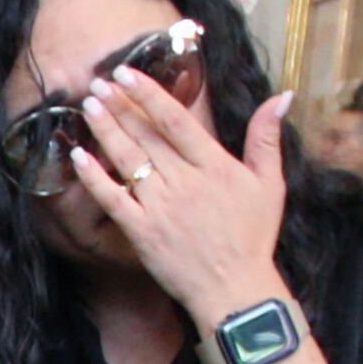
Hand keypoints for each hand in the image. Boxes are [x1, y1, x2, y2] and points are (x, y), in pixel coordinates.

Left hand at [72, 72, 290, 330]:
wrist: (234, 289)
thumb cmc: (252, 237)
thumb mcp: (270, 184)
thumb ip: (267, 137)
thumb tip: (284, 96)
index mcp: (214, 165)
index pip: (175, 120)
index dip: (148, 94)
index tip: (128, 74)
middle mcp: (184, 182)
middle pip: (146, 135)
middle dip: (121, 106)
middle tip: (99, 82)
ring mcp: (161, 207)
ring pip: (128, 160)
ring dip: (106, 131)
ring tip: (89, 107)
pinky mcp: (142, 232)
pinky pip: (113, 199)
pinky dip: (94, 177)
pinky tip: (78, 157)